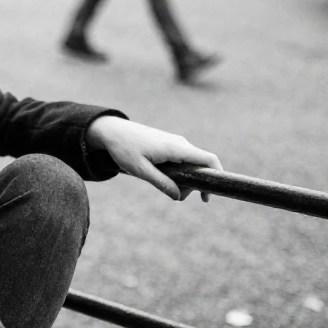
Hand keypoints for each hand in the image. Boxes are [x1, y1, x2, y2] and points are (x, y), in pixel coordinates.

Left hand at [86, 116, 222, 201]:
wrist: (111, 130)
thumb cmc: (124, 148)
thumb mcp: (140, 170)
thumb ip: (161, 183)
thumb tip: (178, 196)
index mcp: (176, 148)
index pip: (208, 159)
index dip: (216, 176)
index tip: (208, 196)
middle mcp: (180, 143)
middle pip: (200, 166)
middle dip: (193, 184)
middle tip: (176, 195)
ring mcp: (175, 143)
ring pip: (190, 164)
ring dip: (183, 179)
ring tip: (164, 185)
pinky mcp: (168, 144)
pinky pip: (181, 160)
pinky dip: (178, 172)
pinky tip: (162, 176)